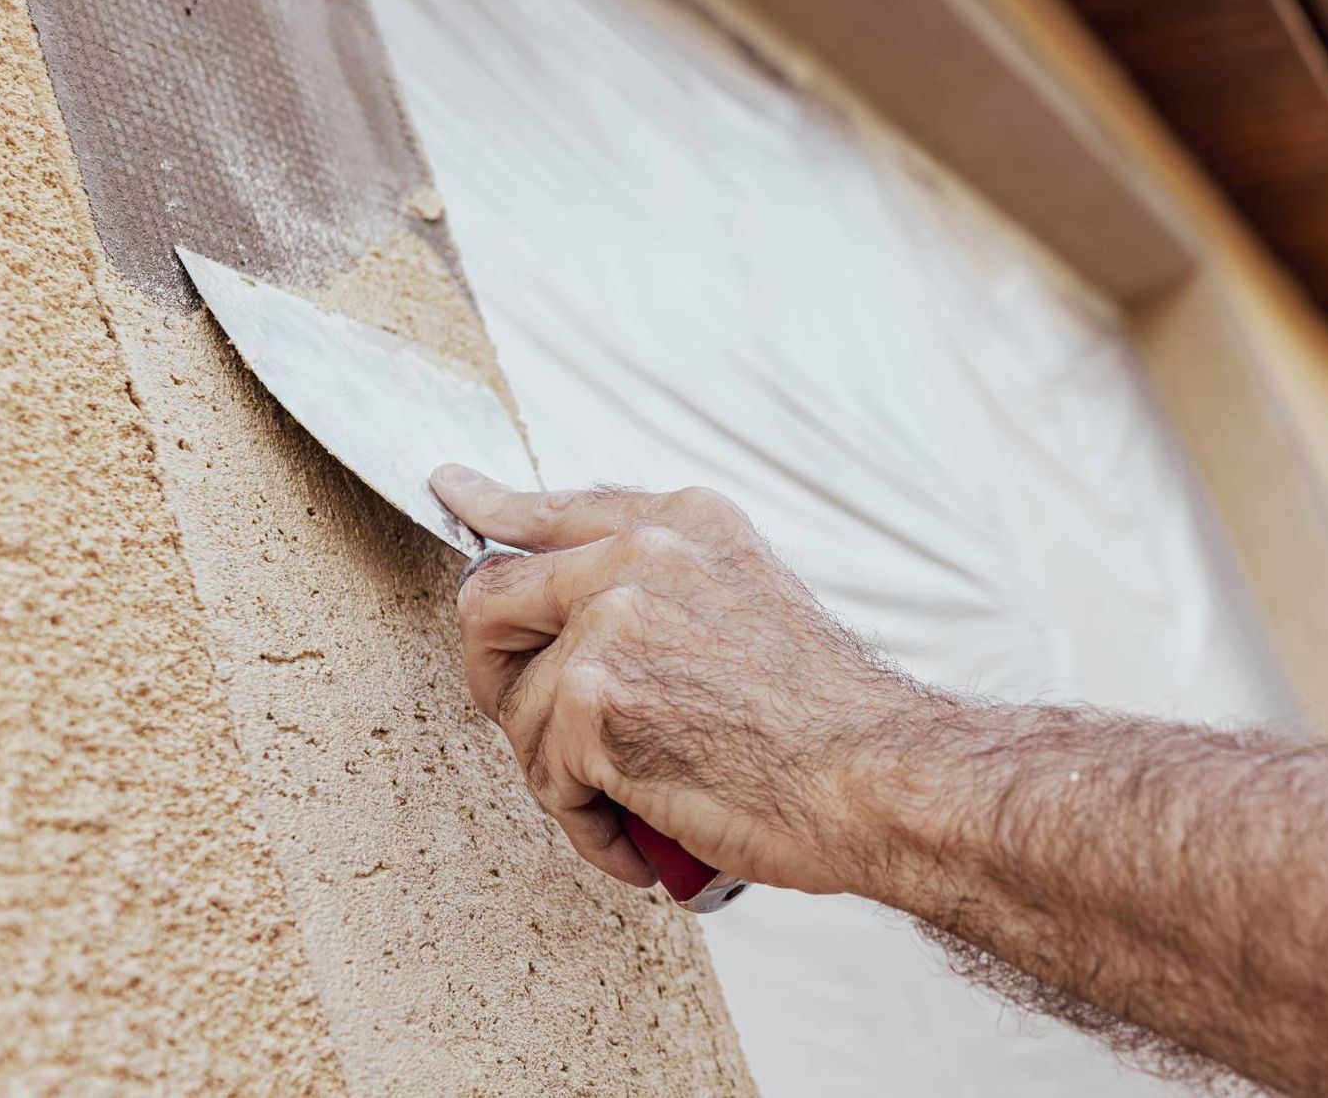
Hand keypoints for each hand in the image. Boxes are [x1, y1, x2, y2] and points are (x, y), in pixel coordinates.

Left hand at [432, 464, 929, 895]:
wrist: (873, 775)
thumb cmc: (825, 721)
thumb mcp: (749, 604)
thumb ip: (661, 590)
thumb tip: (582, 614)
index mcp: (681, 524)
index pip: (559, 510)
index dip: (496, 508)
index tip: (454, 488)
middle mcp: (637, 556)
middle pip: (491, 600)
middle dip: (501, 679)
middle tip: (548, 739)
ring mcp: (608, 621)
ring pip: (513, 708)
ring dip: (564, 775)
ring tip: (638, 803)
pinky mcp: (589, 699)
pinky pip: (544, 779)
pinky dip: (589, 825)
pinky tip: (643, 840)